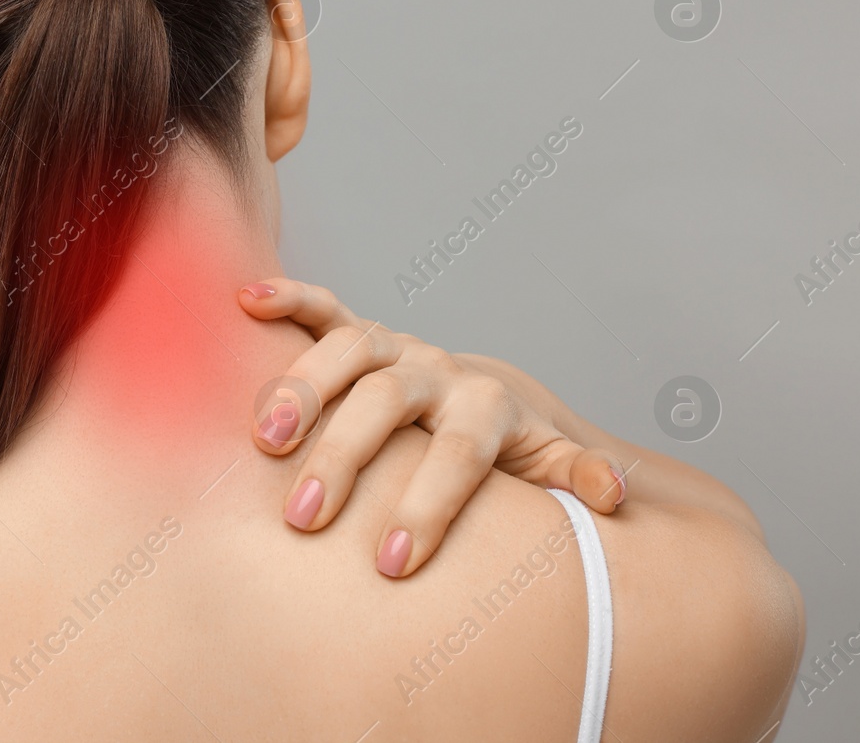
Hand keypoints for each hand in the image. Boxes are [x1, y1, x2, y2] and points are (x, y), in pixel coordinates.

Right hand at [239, 278, 626, 577]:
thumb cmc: (505, 450)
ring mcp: (394, 345)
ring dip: (301, 390)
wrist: (482, 396)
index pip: (460, 452)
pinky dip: (287, 295)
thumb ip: (573, 478)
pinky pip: (321, 304)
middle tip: (304, 516)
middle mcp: (437, 368)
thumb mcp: (547, 465)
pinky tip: (246, 299)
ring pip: (346, 349)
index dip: (429, 504)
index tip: (392, 564)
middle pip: (389, 399)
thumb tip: (613, 495)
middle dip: (345, 456)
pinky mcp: (355, 330)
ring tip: (262, 441)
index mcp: (486, 405)